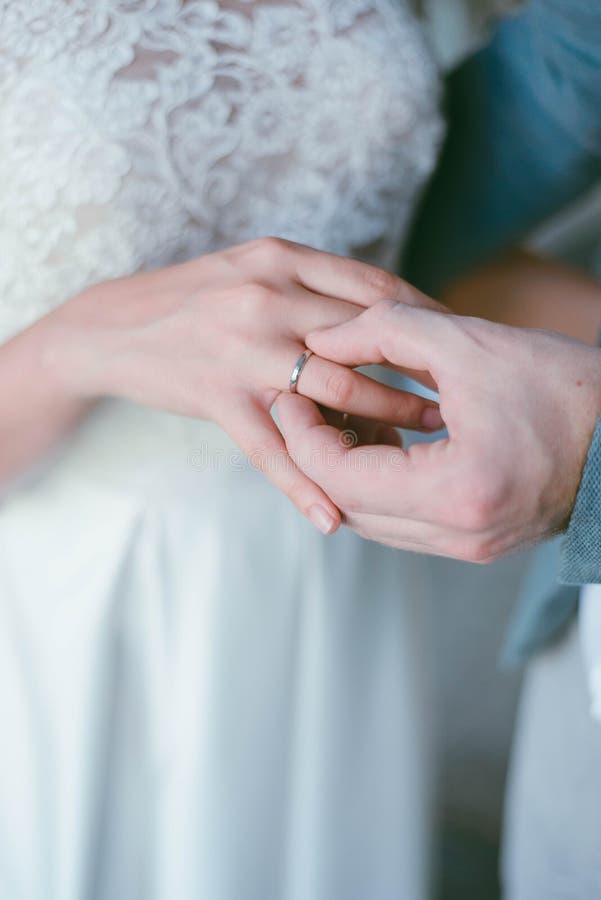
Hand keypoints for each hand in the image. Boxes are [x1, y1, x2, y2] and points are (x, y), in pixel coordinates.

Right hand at [46, 239, 442, 532]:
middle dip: (419, 369)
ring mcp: (242, 349)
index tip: (458, 343)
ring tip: (424, 442)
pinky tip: (333, 514)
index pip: (373, 284)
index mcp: (282, 258)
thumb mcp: (252, 269)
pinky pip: (270, 447)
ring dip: (386, 419)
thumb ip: (310, 283)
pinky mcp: (217, 396)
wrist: (111, 328)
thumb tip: (382, 310)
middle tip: (461, 398)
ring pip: (333, 388)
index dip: (424, 316)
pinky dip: (304, 483)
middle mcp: (267, 297)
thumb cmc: (194, 300)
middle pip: (365, 335)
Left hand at [278, 300, 600, 560]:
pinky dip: (375, 485)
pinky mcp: (474, 542)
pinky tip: (376, 441)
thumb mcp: (470, 343)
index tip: (290, 393)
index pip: (340, 477)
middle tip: (299, 404)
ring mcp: (467, 547)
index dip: (302, 434)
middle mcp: (457, 535)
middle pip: (346, 506)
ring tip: (335, 418)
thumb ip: (384, 330)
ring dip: (341, 473)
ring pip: (369, 520)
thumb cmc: (566, 387)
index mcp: (455, 491)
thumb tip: (321, 336)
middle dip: (312, 455)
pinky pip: (399, 523)